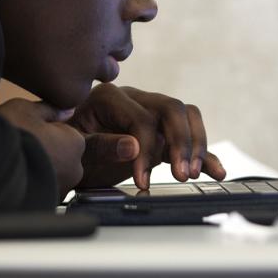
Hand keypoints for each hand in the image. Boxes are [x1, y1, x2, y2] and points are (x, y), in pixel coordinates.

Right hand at [0, 98, 85, 198]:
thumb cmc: (10, 135)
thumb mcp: (27, 110)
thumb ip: (50, 109)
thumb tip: (66, 110)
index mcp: (75, 142)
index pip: (64, 133)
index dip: (44, 130)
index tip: (29, 130)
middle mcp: (74, 170)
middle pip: (60, 156)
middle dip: (45, 152)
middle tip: (21, 146)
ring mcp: (60, 190)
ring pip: (50, 175)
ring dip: (37, 169)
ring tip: (16, 162)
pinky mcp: (45, 204)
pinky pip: (40, 190)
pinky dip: (30, 185)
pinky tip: (15, 178)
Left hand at [68, 84, 225, 189]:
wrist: (61, 152)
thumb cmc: (64, 147)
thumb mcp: (75, 148)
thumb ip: (101, 144)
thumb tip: (133, 146)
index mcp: (109, 97)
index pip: (141, 119)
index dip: (145, 150)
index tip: (142, 180)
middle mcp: (134, 99)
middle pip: (171, 109)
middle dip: (181, 142)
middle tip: (181, 174)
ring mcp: (150, 113)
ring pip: (186, 116)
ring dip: (195, 145)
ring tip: (194, 173)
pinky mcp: (160, 133)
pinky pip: (188, 136)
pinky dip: (203, 153)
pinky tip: (216, 170)